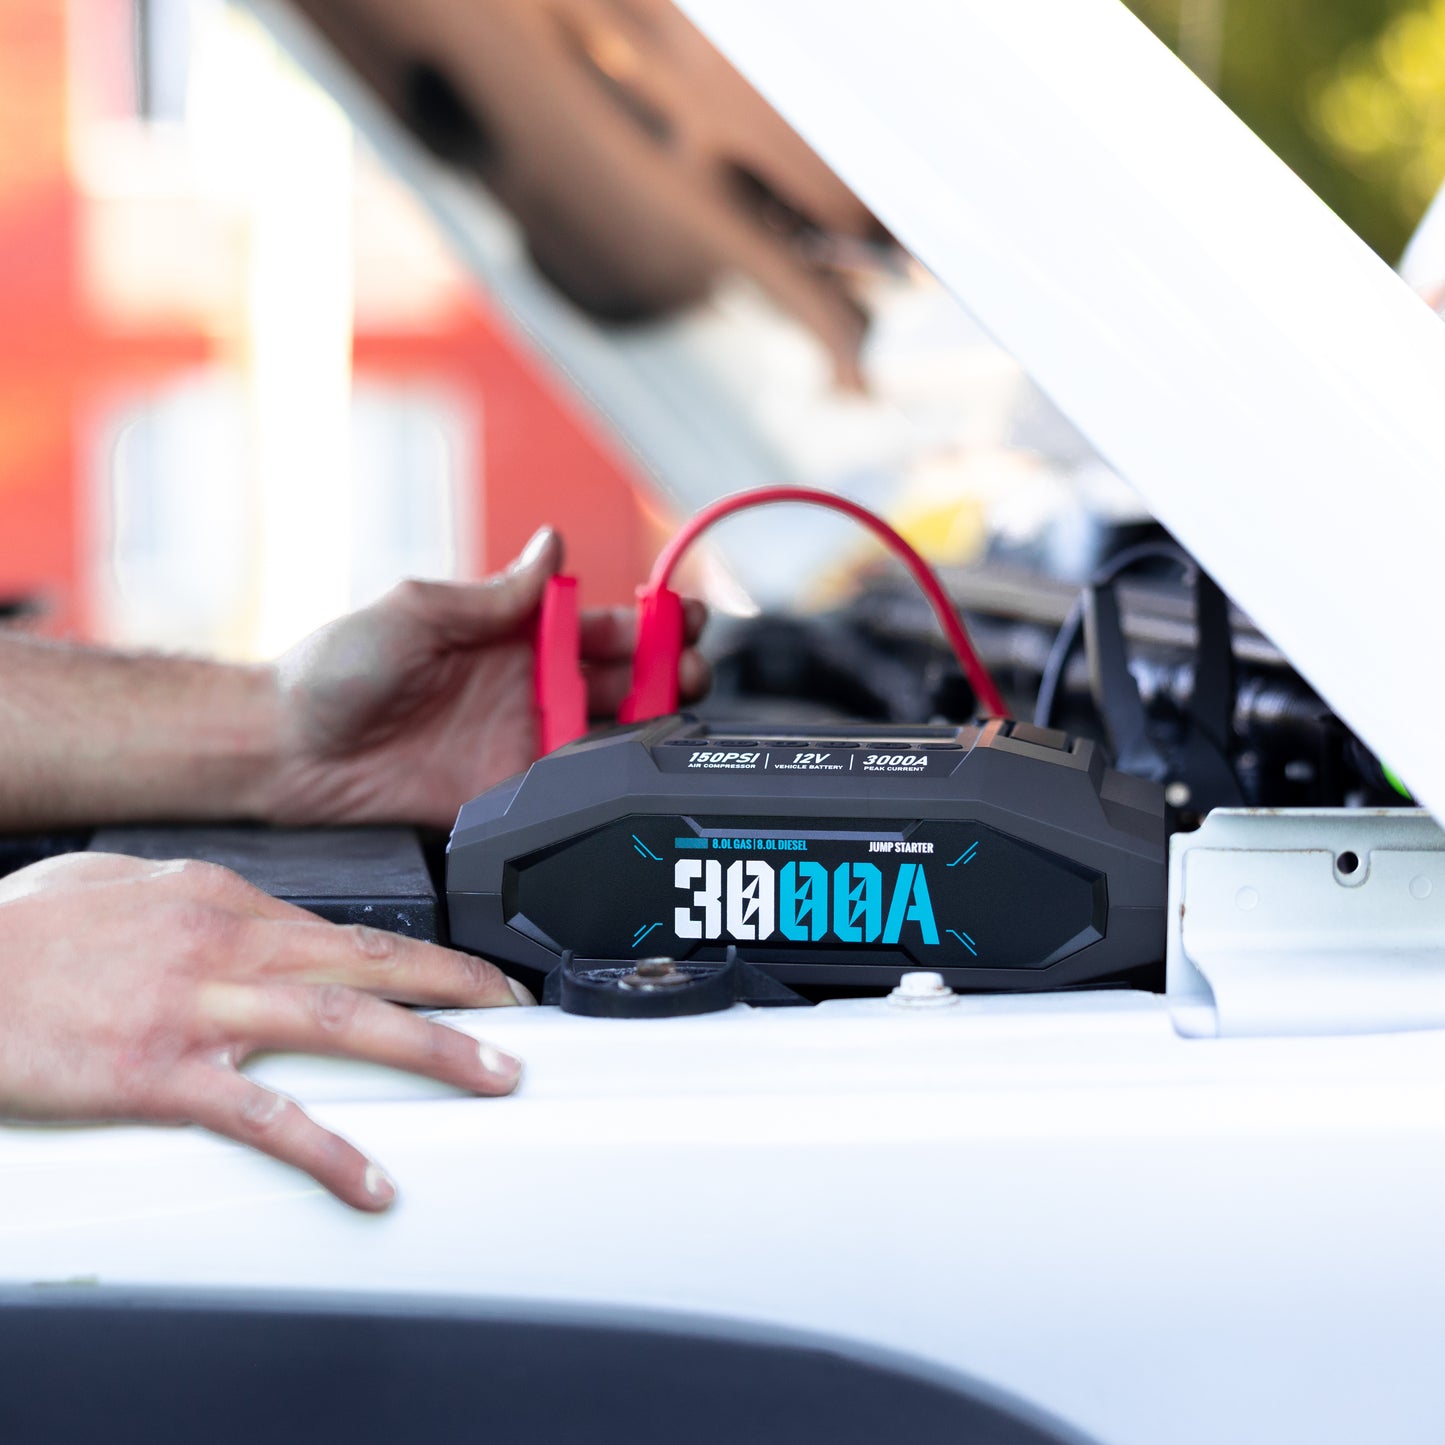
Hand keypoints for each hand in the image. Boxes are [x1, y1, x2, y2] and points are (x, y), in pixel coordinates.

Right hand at [0, 852, 530, 1209]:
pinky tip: (371, 1181)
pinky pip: (264, 1117)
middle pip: (372, 960)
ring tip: (495, 1076)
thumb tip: (243, 906)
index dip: (420, 954)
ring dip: (433, 1049)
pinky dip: (327, 1150)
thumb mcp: (120, 884)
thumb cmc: (24, 934)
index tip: (467, 977)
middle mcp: (227, 943)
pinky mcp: (159, 1074)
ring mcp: (199, 1008)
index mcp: (224, 900)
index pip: (350, 929)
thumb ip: (194, 895)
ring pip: (344, 1023)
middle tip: (520, 1011)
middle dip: (459, 985)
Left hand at [264, 528, 708, 827]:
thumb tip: (554, 546)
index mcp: (512, 637)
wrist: (285, 748)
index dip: (646, 621)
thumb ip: (495, 594)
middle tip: (694, 668)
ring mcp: (520, 744)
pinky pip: (569, 791)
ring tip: (681, 713)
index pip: (598, 626)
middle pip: (620, 681)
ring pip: (609, 735)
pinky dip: (605, 781)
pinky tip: (630, 770)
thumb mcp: (417, 610)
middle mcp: (527, 689)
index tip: (682, 616)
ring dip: (651, 724)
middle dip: (668, 671)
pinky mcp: (504, 794)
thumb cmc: (336, 668)